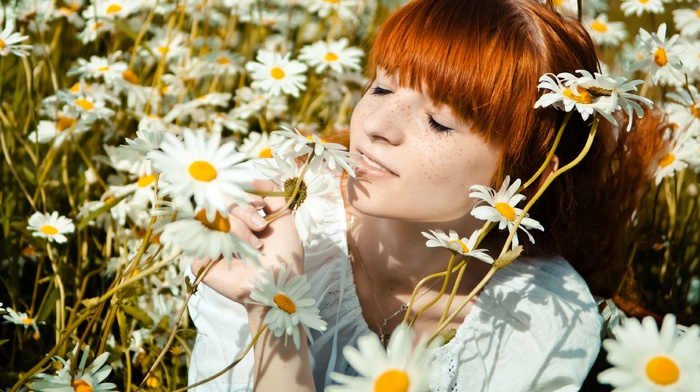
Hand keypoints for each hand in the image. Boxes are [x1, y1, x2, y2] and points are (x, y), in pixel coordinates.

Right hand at [191, 180, 303, 303]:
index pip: (230, 195)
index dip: (243, 195)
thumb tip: (252, 179)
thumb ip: (272, 195)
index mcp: (240, 219)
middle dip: (244, 211)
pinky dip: (224, 241)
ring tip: (255, 245)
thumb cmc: (284, 257)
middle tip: (261, 228)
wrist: (278, 286)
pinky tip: (237, 252)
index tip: (259, 204)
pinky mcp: (201, 260)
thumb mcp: (284, 220)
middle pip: (220, 202)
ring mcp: (210, 243)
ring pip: (212, 217)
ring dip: (238, 228)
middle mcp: (223, 229)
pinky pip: (202, 238)